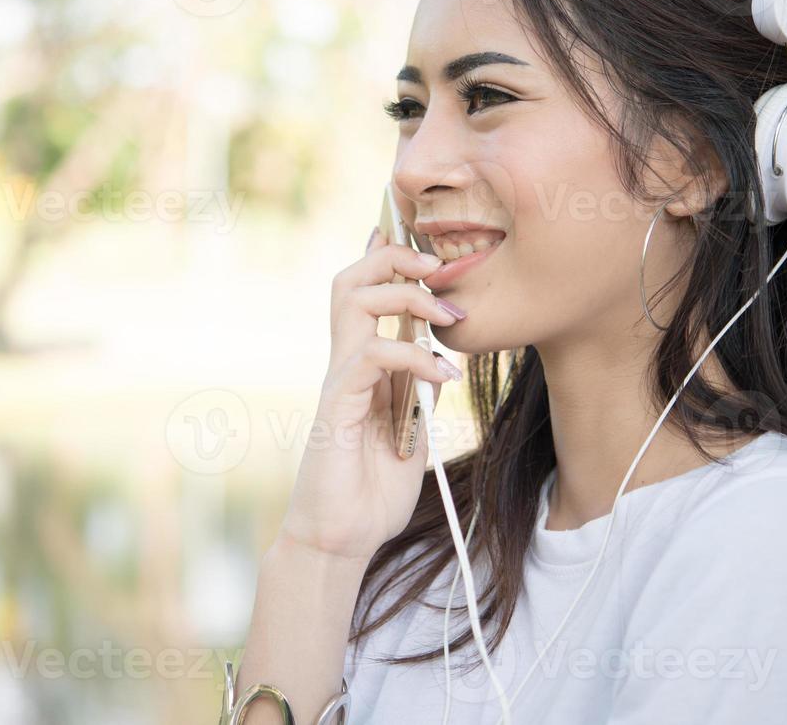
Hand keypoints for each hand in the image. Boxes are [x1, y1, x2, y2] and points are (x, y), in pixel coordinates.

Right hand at [278, 224, 463, 562]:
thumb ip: (417, 397)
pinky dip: (414, 356)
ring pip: (354, 300)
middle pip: (352, 280)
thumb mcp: (410, 435)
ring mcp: (339, 381)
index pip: (365, 295)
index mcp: (361, 368)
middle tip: (437, 267)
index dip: (388, 261)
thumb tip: (439, 365)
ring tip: (448, 315)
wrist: (340, 540)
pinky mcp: (338, 404)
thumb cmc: (370, 494)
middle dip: (394, 259)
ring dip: (406, 295)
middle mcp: (345, 364)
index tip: (424, 248)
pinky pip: (372, 355)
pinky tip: (442, 377)